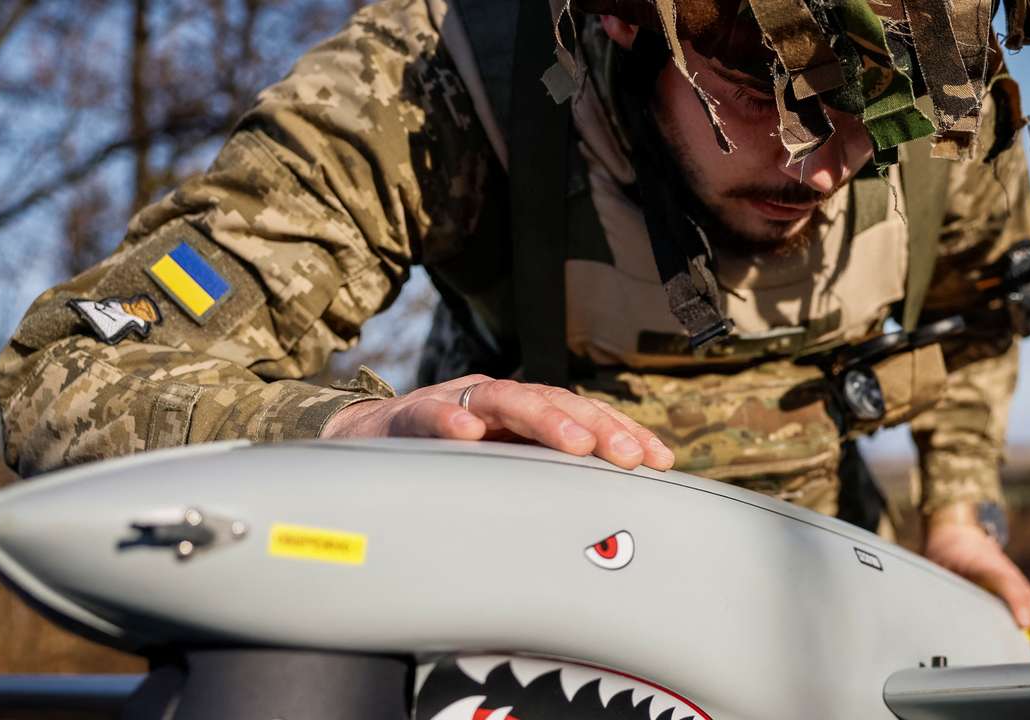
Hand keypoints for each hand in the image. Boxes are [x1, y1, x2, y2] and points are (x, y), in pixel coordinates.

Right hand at [321, 374, 674, 470]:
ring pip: (506, 399)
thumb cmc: (446, 461)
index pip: (586, 416)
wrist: (368, 443)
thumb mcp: (504, 471)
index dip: (624, 434)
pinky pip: (431, 412)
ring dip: (544, 419)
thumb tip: (611, 520)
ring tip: (575, 443)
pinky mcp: (411, 414)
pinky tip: (469, 433)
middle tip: (626, 457)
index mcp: (528, 415)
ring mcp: (458, 401)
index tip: (661, 461)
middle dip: (598, 428)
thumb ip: (546, 483)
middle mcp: (500, 402)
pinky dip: (450, 419)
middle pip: (557, 402)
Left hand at [923, 516, 1029, 660]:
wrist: (959, 533)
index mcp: (986, 566)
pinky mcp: (1026, 596)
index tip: (1023, 623)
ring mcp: (1022, 586)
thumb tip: (922, 617)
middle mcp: (1011, 577)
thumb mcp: (935, 566)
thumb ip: (934, 588)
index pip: (1006, 582)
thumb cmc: (948, 553)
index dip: (1017, 602)